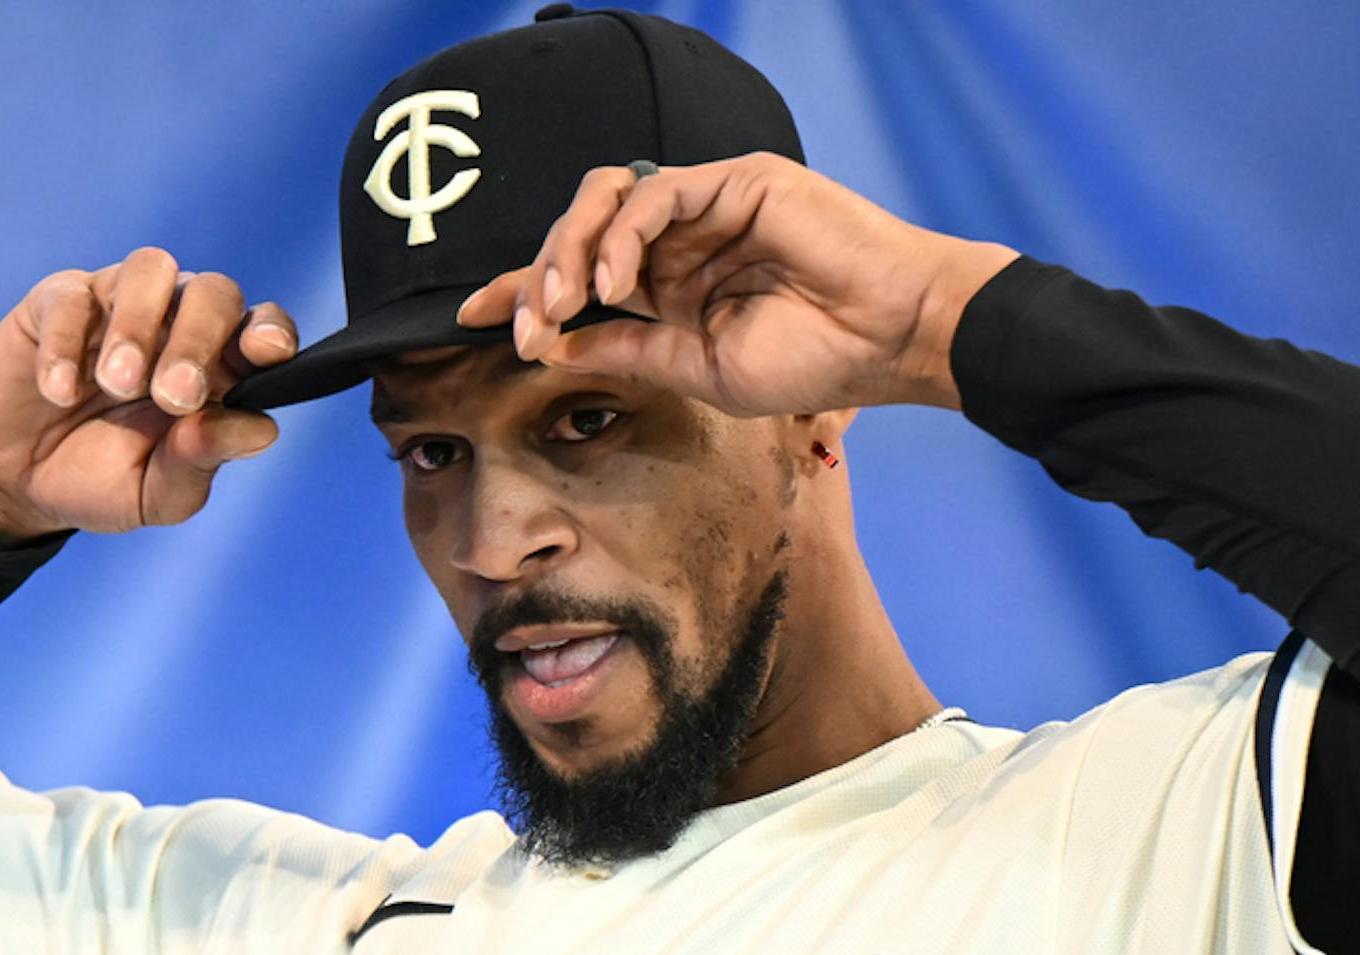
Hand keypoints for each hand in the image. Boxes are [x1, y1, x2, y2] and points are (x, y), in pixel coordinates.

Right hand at [0, 247, 298, 540]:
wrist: (18, 482)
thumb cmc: (101, 480)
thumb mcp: (157, 494)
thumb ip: (203, 461)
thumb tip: (261, 430)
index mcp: (218, 369)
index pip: (262, 328)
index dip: (271, 331)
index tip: (265, 353)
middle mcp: (176, 324)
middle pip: (213, 292)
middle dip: (199, 339)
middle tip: (174, 396)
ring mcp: (117, 305)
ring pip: (150, 269)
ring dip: (140, 327)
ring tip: (118, 385)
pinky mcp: (56, 303)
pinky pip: (71, 296)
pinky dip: (67, 343)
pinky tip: (61, 391)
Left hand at [455, 153, 1020, 418]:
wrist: (889, 338)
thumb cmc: (814, 360)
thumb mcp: (697, 369)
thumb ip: (627, 350)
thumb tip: (551, 346)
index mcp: (670, 287)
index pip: (580, 279)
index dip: (523, 291)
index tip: (471, 318)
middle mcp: (680, 241)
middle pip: (579, 235)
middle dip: (537, 277)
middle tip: (525, 325)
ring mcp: (706, 206)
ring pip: (604, 201)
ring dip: (568, 250)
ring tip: (563, 300)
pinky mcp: (733, 180)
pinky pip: (654, 193)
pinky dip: (621, 233)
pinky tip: (613, 281)